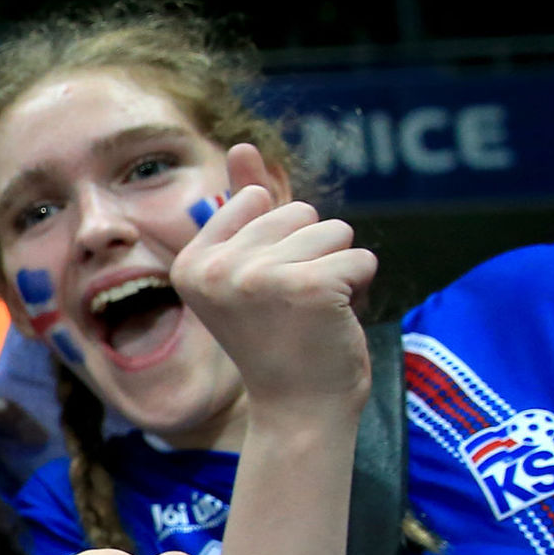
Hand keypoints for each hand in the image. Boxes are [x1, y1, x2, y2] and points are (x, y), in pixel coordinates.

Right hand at [171, 141, 374, 418]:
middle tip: (293, 307)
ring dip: (338, 269)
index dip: (281, 241)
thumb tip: (242, 145)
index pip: (259, 200)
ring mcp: (258, 278)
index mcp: (192, 262)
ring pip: (334, 231)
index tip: (265, 293)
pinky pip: (361, 258)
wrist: (298, 409)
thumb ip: (245, 207)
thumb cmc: (279, 338)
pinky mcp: (307, 288)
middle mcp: (215, 268)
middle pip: (299, 212)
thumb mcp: (253, 268)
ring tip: (314, 313)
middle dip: (312, 253)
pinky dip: (361, 289)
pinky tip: (334, 321)